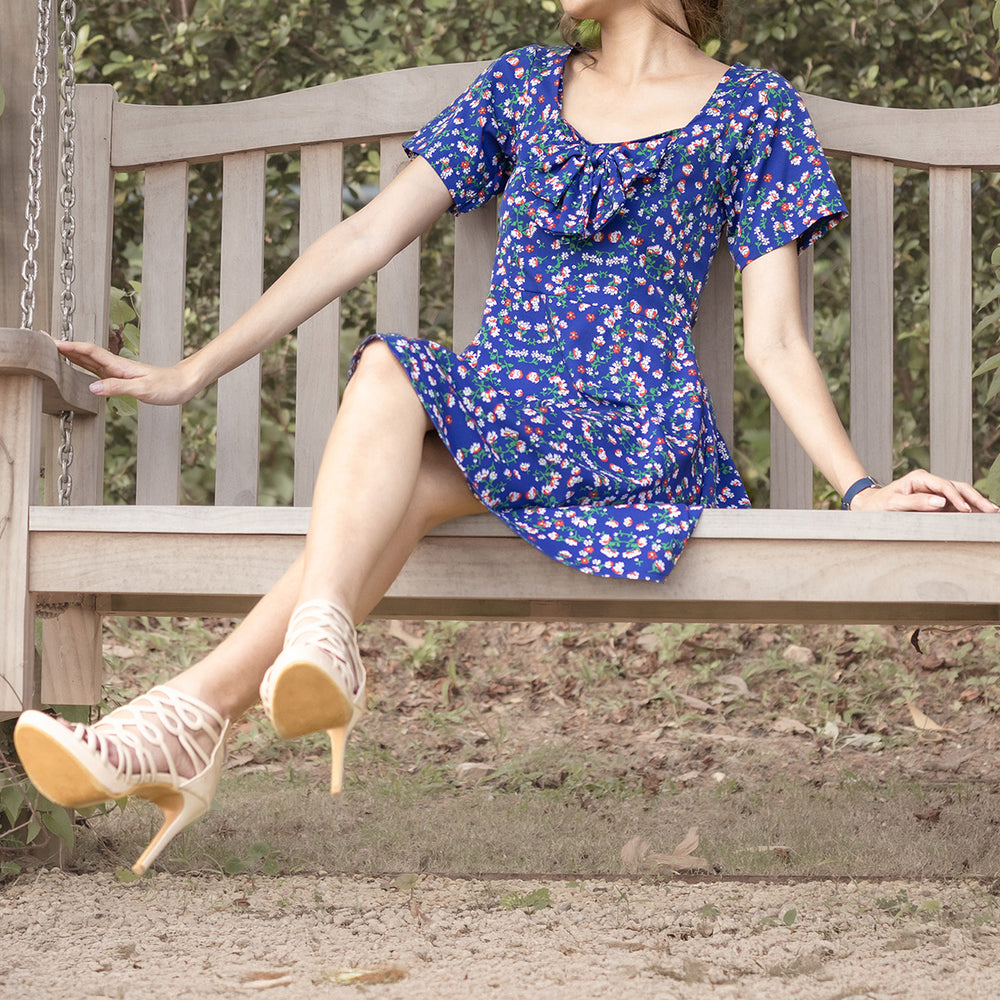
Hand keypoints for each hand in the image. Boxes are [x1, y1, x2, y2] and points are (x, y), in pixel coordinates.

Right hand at [56, 340, 198, 405]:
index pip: (88, 351)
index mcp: (118, 365)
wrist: (184, 384)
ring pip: (88, 360)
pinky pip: (96, 370)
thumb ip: (117, 387)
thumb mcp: (142, 389)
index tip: (49, 342)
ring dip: (70, 354)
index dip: (69, 346)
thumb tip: (92, 388)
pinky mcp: (122, 377)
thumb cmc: (167, 386)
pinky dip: (82, 366)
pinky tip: (76, 367)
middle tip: (41, 340)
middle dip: (63, 346)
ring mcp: (118, 371)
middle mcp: (115, 365)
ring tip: (51, 350)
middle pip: (84, 352)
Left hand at [849, 470, 998, 512]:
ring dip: (975, 502)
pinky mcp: (935, 500)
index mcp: (920, 479)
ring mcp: (934, 491)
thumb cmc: (878, 504)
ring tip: (991, 511)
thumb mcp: (893, 503)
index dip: (956, 498)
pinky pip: (955, 502)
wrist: (869, 506)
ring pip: (960, 493)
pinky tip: (979, 514)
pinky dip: (968, 507)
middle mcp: (930, 482)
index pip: (944, 486)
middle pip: (958, 487)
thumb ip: (916, 502)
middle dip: (975, 498)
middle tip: (991, 510)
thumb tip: (941, 502)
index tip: (966, 510)